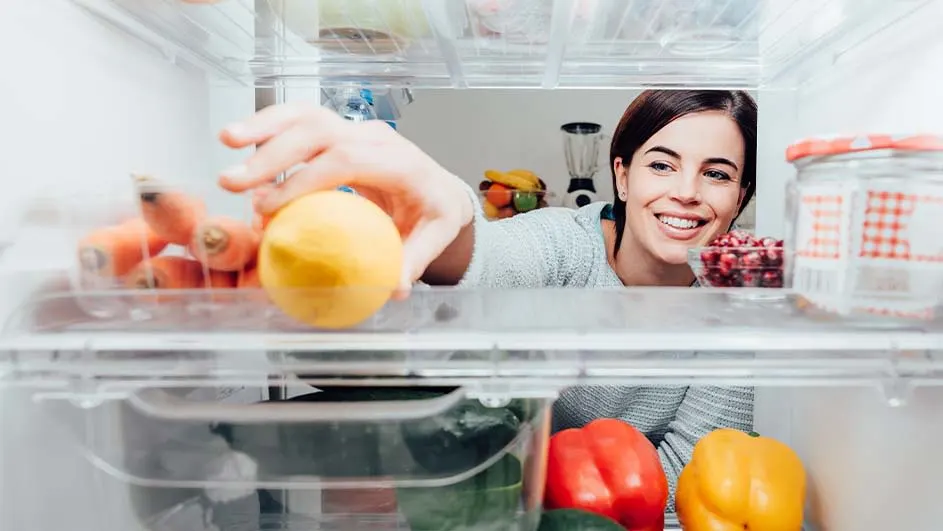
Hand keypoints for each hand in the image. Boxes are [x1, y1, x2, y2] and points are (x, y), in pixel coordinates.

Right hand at [218, 102, 473, 292]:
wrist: (439, 187)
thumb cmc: (434, 213)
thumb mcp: (435, 236)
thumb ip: (414, 260)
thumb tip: (394, 288)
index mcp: (400, 162)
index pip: (347, 160)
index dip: (305, 180)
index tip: (269, 206)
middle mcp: (375, 137)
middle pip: (319, 132)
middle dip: (272, 154)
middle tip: (233, 182)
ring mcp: (355, 129)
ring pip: (306, 115)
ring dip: (263, 126)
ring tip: (225, 140)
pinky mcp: (338, 130)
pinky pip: (300, 120)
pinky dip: (269, 126)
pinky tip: (238, 138)